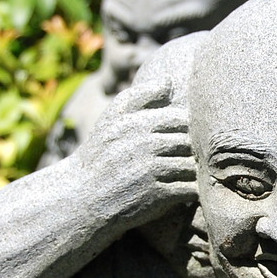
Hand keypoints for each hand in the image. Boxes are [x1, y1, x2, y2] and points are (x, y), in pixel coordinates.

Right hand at [73, 78, 196, 226]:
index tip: (184, 139)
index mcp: (138, 123)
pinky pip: (188, 189)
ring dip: (195, 172)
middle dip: (195, 150)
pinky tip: (185, 191)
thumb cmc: (101, 154)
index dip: (188, 129)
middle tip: (193, 159)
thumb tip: (169, 80)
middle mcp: (146, 144)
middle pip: (190, 142)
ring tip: (190, 175)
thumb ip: (140, 96)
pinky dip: (191, 191)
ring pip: (192, 166)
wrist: (81, 196)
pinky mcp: (155, 196)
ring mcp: (151, 171)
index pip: (182, 119)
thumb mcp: (112, 119)